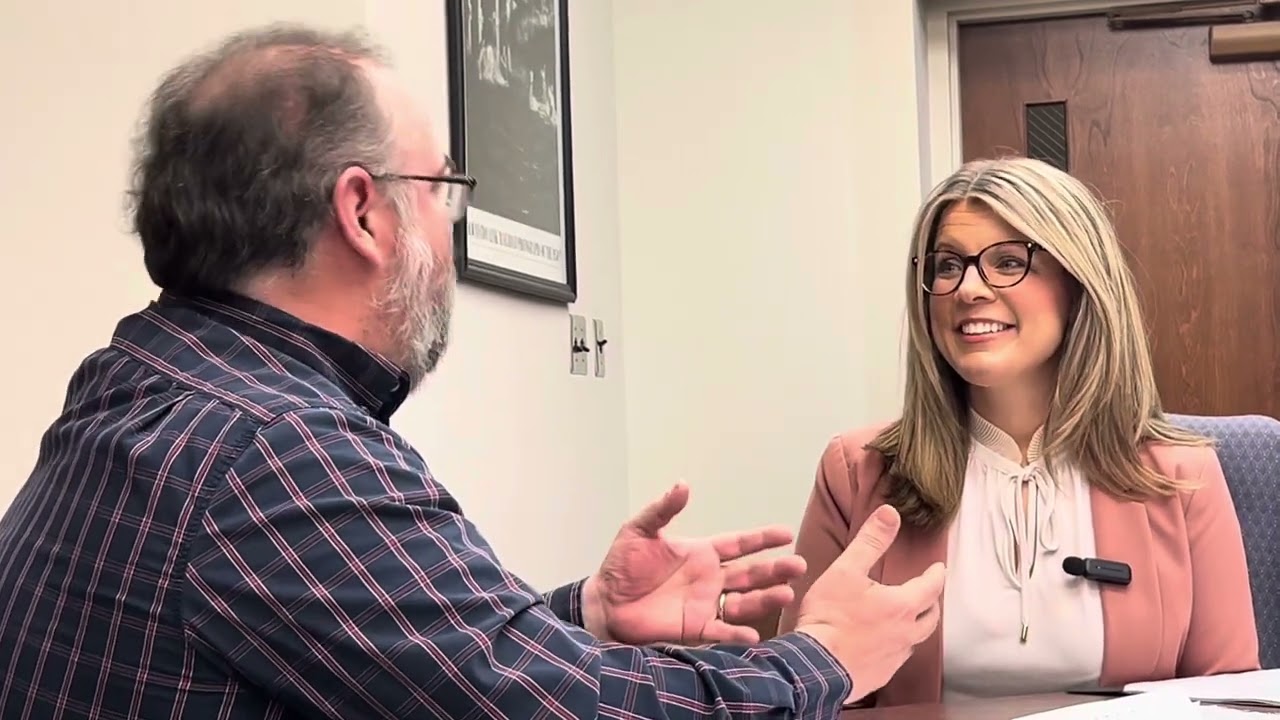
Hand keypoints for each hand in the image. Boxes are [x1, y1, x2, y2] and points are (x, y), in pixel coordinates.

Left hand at [582, 482, 805, 644]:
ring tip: (787, 595)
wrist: (605, 602)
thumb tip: (683, 484)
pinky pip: (721, 630)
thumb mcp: (640, 530)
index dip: (762, 539)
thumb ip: (663, 509)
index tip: (787, 533)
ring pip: (744, 602)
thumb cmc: (622, 565)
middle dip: (775, 570)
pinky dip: (738, 633)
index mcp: (702, 553)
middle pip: (751, 574)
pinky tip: (754, 635)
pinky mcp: (695, 628)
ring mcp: (705, 604)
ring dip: (765, 599)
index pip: (739, 544)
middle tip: (799, 566)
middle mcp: (710, 578)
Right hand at [793, 504, 944, 702]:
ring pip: (916, 640)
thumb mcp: (846, 569)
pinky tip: (885, 644)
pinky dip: (897, 647)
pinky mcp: (880, 675)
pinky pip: (897, 658)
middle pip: (931, 617)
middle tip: (928, 593)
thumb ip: (870, 541)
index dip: (936, 574)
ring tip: (908, 619)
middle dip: (931, 603)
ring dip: (916, 627)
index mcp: (902, 606)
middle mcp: (906, 633)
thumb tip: (890, 514)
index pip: (932, 586)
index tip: (938, 567)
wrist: (814, 666)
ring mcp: (894, 657)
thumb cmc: (829, 617)